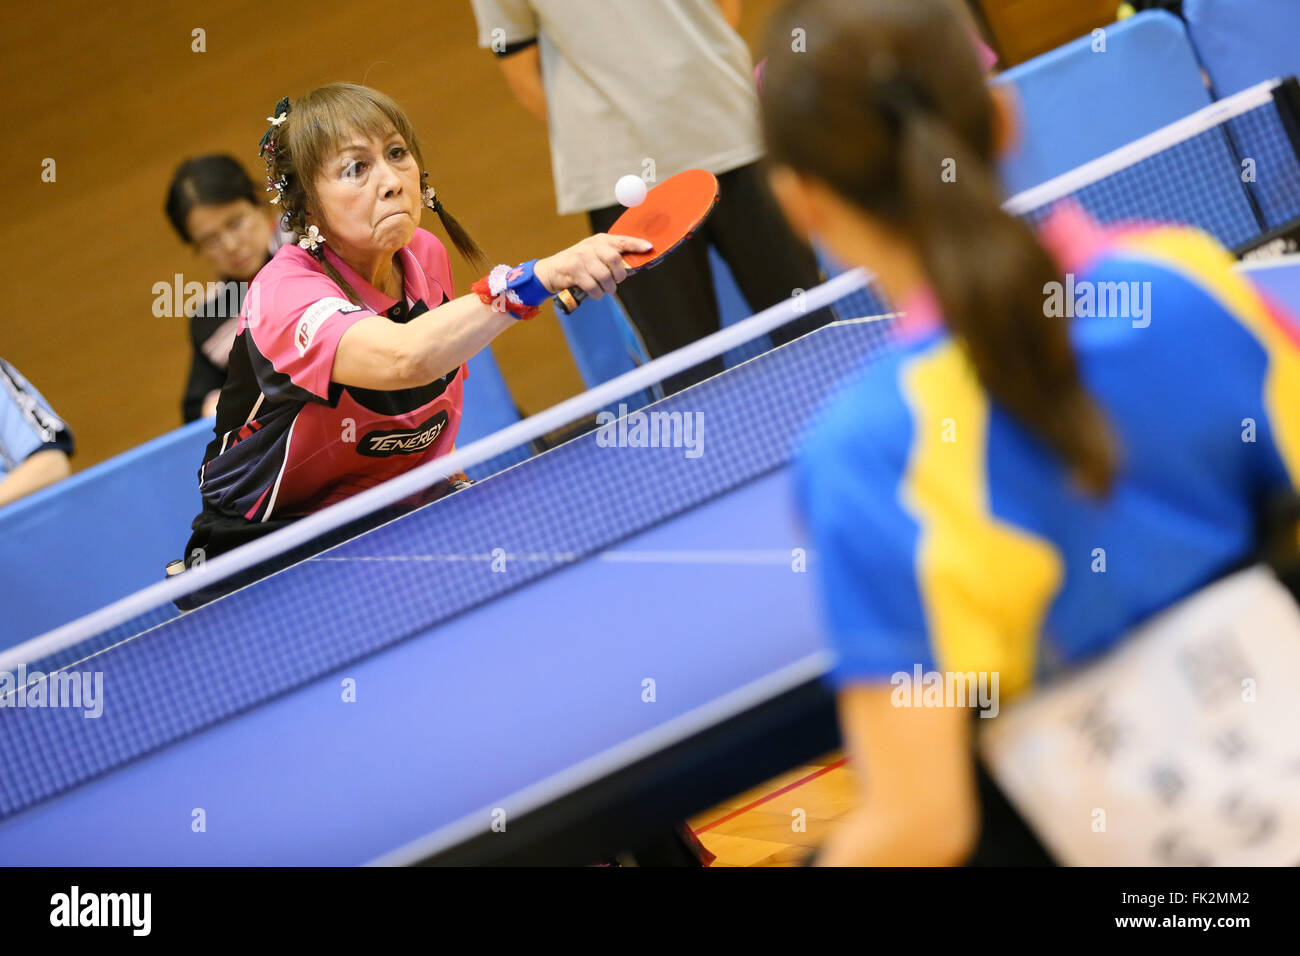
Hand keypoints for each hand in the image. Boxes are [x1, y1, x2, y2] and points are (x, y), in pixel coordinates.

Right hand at [535, 234, 652, 300]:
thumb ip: (612, 257)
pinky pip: (593, 287)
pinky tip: (595, 293)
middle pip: (615, 259)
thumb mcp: (595, 255)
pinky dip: (597, 294)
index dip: (636, 244)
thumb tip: (634, 265)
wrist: (552, 270)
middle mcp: (591, 246)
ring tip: (604, 289)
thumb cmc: (579, 265)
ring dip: (608, 288)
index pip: (622, 240)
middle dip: (619, 275)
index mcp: (600, 240)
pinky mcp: (573, 270)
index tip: (649, 248)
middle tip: (616, 281)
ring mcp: (581, 257)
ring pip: (605, 276)